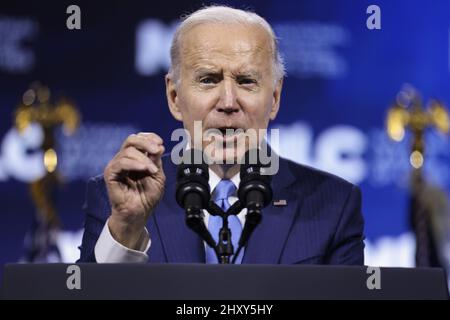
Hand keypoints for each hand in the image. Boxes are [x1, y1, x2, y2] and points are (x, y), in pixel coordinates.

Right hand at [103, 132, 164, 248]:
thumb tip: (159, 146)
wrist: (139, 213)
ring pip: (127, 151)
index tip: (160, 142)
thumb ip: (156, 161)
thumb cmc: (147, 197)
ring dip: (144, 159)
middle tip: (157, 150)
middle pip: (131, 140)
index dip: (149, 137)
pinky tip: (144, 169)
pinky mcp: (110, 174)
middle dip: (146, 142)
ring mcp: (117, 166)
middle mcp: (125, 159)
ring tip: (152, 170)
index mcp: (136, 158)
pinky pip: (120, 162)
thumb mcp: (157, 176)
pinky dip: (134, 164)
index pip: (139, 139)